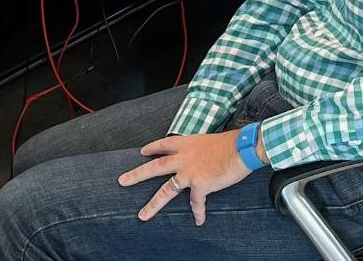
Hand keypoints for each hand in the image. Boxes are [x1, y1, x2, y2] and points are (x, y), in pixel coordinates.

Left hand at [118, 130, 252, 225]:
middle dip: (137, 174)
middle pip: (155, 167)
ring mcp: (189, 172)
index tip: (142, 151)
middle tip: (122, 181)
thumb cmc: (230, 143)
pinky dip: (198, 212)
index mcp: (187, 144)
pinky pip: (196, 203)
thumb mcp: (209, 141)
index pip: (164, 144)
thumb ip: (200, 149)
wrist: (240, 149)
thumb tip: (202, 156)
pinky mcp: (199, 185)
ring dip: (153, 204)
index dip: (152, 148)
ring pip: (166, 191)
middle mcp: (184, 158)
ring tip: (142, 215)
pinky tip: (199, 221)